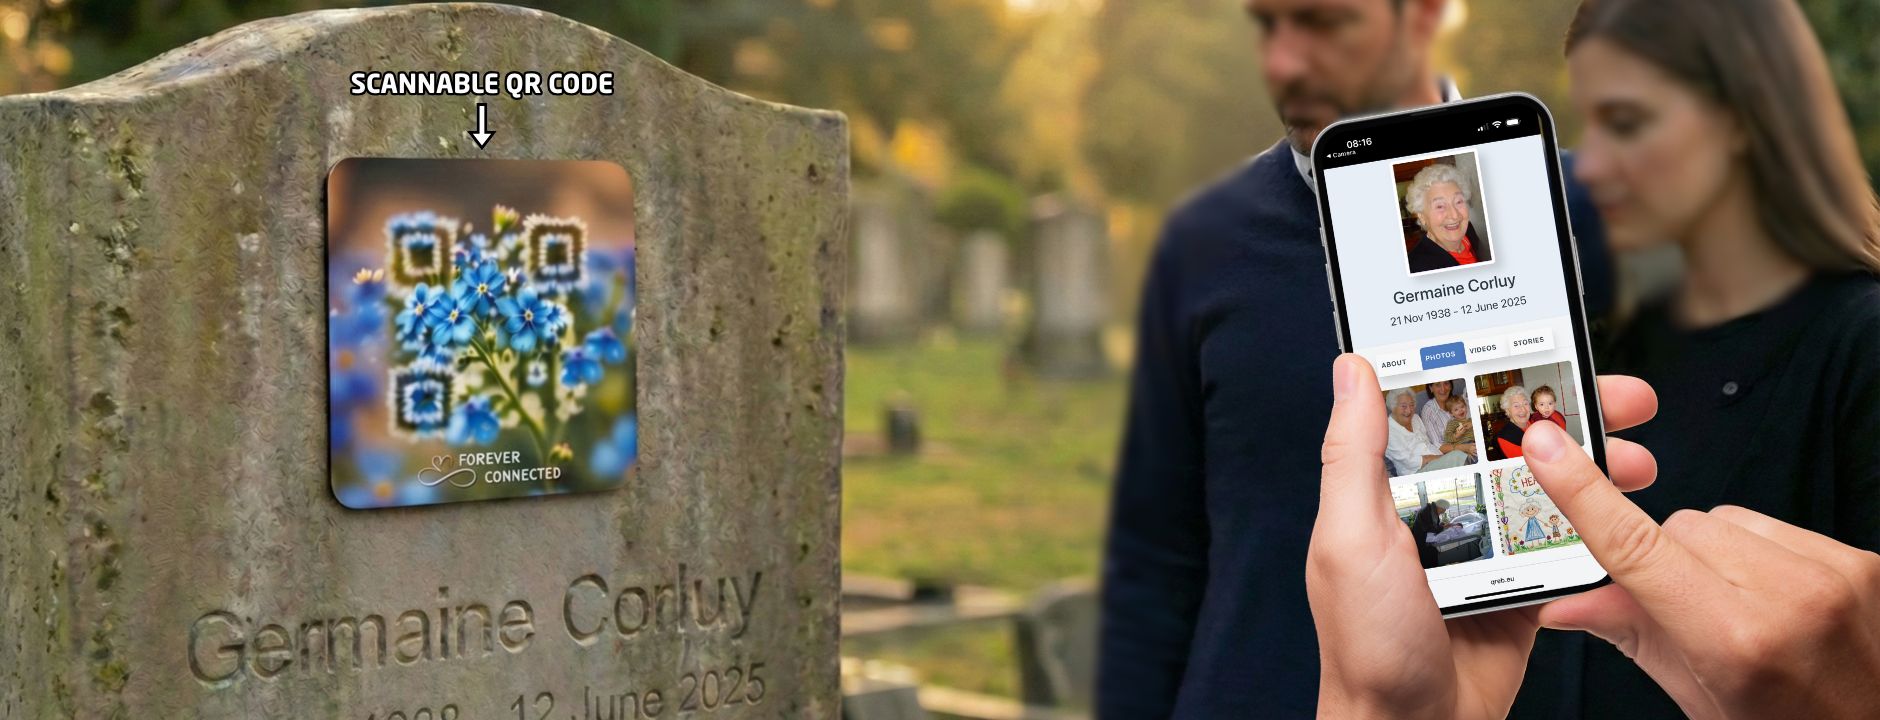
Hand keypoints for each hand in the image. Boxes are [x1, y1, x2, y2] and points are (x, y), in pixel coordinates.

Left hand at [1308, 357, 1658, 718]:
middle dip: (1569, 415)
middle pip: (1508, 443)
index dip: (1491, 372)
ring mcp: (1482, 548)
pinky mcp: (1519, 586)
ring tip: (1641, 453)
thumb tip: (1351, 367)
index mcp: (1388, 490)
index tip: (1542, 344)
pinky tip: (1630, 508)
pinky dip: (1599, 525)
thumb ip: (1353, 455)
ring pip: (1545, 488)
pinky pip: (1564, 544)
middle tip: (1624, 398)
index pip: (1442, 410)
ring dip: (1596, 467)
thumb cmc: (1368, 644)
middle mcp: (1437, 510)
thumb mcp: (1350, 538)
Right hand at [1526, 419, 1879, 719]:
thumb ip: (1631, 634)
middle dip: (1666, 560)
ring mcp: (1832, 573)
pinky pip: (1775, 526)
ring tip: (1741, 608)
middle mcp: (1789, 597)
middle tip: (1685, 610)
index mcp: (1734, 640)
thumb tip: (1564, 604)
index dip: (1583, 493)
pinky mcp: (1859, 560)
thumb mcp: (1697, 697)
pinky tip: (1775, 597)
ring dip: (1716, 553)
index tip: (1547, 448)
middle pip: (1680, 526)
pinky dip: (1761, 554)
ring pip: (1725, 519)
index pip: (1635, 548)